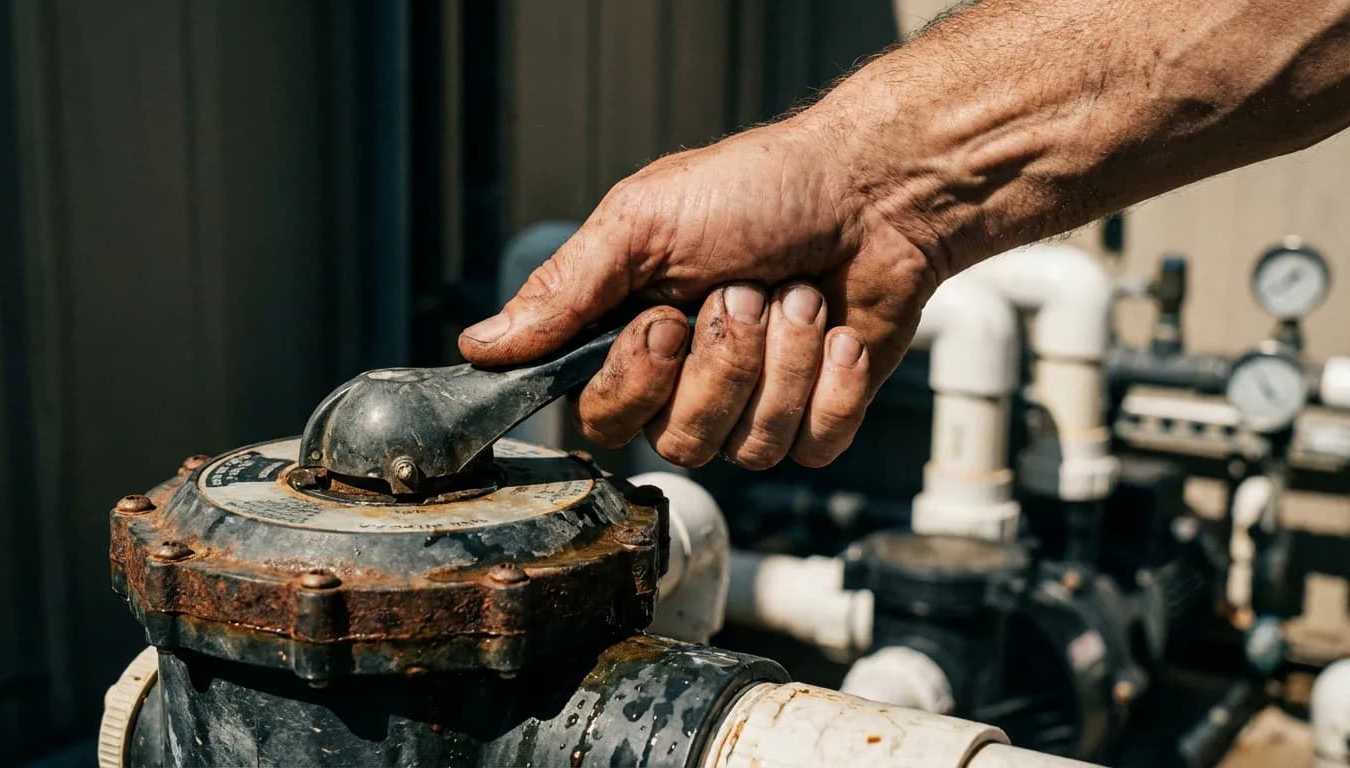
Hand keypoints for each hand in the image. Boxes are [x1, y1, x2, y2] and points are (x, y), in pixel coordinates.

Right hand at [459, 117, 941, 468]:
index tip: (667, 321)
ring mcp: (757, 404)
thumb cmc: (762, 189)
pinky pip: (812, 448)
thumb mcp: (645, 222)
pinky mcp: (821, 418)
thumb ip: (565, 290)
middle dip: (724, 362)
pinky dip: (833, 384)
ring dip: (784, 360)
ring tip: (802, 296)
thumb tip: (479, 345)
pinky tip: (841, 333)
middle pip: (678, 441)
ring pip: (749, 448)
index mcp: (633, 333)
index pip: (600, 416)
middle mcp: (689, 380)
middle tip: (749, 289)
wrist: (878, 190)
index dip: (637, 380)